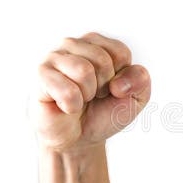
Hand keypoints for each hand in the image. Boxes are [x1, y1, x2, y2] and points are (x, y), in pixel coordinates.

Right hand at [30, 31, 150, 152]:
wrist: (78, 139)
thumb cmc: (104, 112)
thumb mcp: (135, 97)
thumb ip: (141, 80)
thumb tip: (118, 83)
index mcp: (99, 43)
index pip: (121, 53)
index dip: (120, 79)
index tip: (109, 89)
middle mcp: (74, 44)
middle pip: (103, 61)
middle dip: (103, 87)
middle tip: (92, 96)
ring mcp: (55, 56)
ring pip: (84, 71)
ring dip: (87, 95)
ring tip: (79, 99)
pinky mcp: (41, 74)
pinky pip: (67, 90)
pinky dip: (72, 105)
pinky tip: (65, 106)